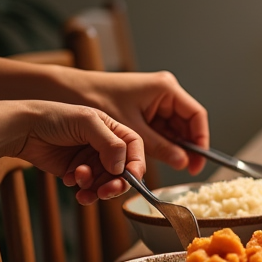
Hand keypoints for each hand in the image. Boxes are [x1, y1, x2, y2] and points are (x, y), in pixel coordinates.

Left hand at [7, 101, 146, 204]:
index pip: (134, 149)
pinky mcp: (76, 172)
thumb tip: (122, 168)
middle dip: (116, 183)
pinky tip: (68, 179)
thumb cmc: (53, 118)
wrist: (21, 129)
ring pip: (106, 182)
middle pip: (123, 171)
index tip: (130, 177)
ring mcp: (91, 161)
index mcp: (113, 130)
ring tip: (80, 184)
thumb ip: (110, 143)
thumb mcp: (86, 122)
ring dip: (97, 187)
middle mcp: (105, 146)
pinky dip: (82, 188)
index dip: (136, 164)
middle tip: (106, 191)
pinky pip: (88, 187)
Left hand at [76, 70, 208, 173]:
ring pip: (168, 133)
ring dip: (165, 152)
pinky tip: (146, 161)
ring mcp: (151, 105)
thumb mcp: (130, 128)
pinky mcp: (139, 115)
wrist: (61, 92)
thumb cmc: (93, 99)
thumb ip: (159, 146)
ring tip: (161, 168)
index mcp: (165, 89)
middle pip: (184, 127)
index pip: (196, 116)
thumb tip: (183, 163)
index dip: (201, 141)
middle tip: (182, 172)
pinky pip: (153, 134)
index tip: (197, 163)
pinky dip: (150, 149)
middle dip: (182, 150)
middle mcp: (162, 95)